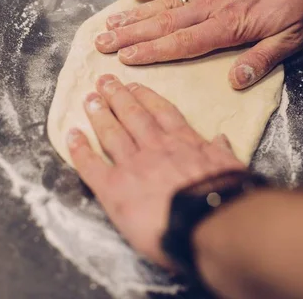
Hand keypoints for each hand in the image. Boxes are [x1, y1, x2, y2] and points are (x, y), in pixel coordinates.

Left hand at [66, 74, 244, 267]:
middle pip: (133, 115)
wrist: (209, 220)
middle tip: (105, 81)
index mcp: (184, 143)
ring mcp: (133, 165)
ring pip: (112, 133)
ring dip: (99, 113)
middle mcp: (155, 147)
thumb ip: (222, 153)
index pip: (162, 113)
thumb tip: (221, 139)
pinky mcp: (114, 188)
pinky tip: (71, 135)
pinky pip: (91, 165)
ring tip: (89, 98)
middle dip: (118, 96)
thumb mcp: (232, 169)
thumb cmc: (225, 198)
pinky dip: (79, 149)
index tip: (135, 86)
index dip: (146, 98)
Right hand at [96, 0, 302, 89]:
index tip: (126, 59)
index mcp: (228, 27)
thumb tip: (236, 81)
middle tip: (102, 45)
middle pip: (163, 25)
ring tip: (109, 25)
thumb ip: (263, 59)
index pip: (182, 44)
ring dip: (135, 15)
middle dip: (130, 37)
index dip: (151, 53)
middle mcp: (210, 6)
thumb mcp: (293, 36)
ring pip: (164, 3)